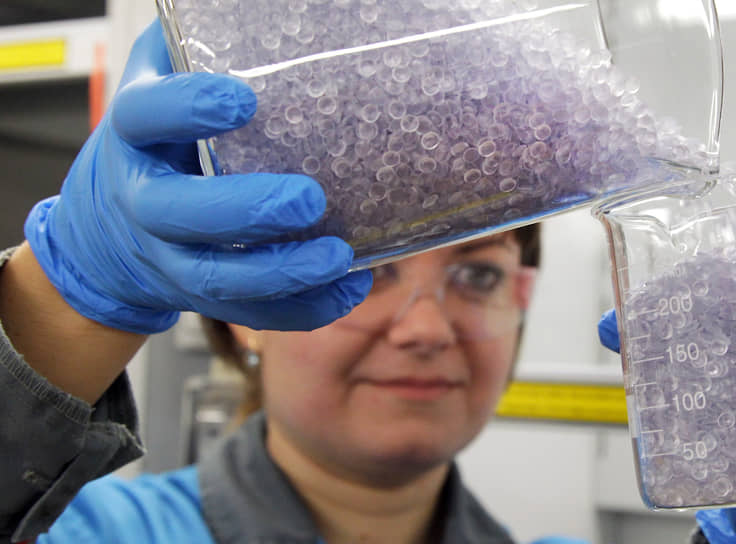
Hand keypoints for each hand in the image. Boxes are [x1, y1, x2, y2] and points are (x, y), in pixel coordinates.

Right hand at [24, 20, 370, 332]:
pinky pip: (251, 312)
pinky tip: (345, 288)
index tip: (240, 100)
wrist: (108, 230)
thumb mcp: (156, 92)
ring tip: (337, 257)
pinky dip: (301, 308)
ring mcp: (170, 258)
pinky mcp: (202, 295)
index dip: (186, 109)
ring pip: (217, 279)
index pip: (144, 118)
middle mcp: (144, 205)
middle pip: (182, 215)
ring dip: (282, 274)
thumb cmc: (153, 148)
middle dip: (247, 212)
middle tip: (308, 198)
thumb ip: (188, 55)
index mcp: (133, 140)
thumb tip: (245, 12)